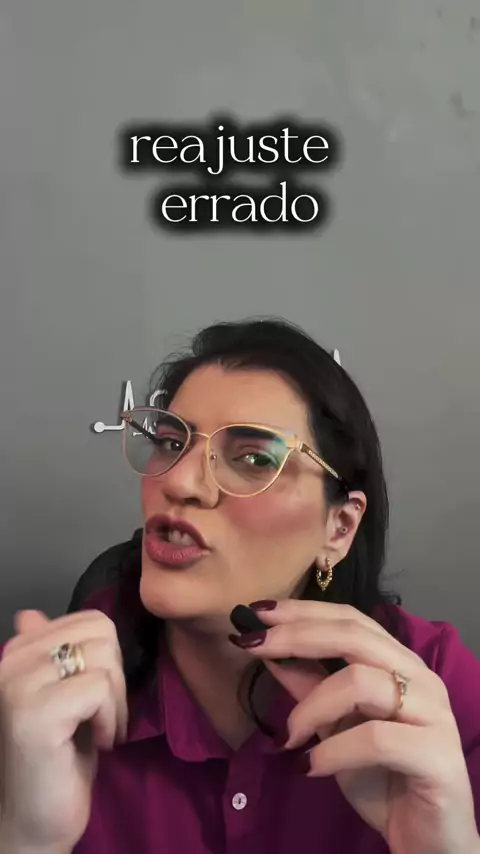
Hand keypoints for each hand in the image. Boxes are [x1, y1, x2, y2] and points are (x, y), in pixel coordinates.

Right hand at [0, 610, 127, 852]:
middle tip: (106, 715)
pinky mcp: (35, 714)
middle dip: (116, 676)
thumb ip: (53, 653)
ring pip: (103, 657)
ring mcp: (19, 686)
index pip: (90, 620)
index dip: (109, 659)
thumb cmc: (56, 759)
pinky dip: (111, 718)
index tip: (100, 698)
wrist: (33, 824)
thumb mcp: (62, 697)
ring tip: (102, 729)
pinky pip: (98, 689)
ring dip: (116, 700)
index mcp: (16, 651)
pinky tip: (100, 743)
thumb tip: (30, 615)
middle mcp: (11, 661)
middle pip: (101, 632)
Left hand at [229, 599, 477, 853]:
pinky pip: (375, 738)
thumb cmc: (383, 779)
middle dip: (296, 636)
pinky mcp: (437, 754)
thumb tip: (268, 651)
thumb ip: (309, 687)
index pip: (350, 619)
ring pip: (360, 681)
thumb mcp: (334, 729)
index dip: (302, 612)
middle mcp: (420, 677)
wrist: (427, 841)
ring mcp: (433, 713)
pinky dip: (333, 751)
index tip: (256, 613)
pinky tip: (311, 767)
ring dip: (311, 706)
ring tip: (288, 736)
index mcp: (399, 663)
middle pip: (354, 636)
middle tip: (253, 646)